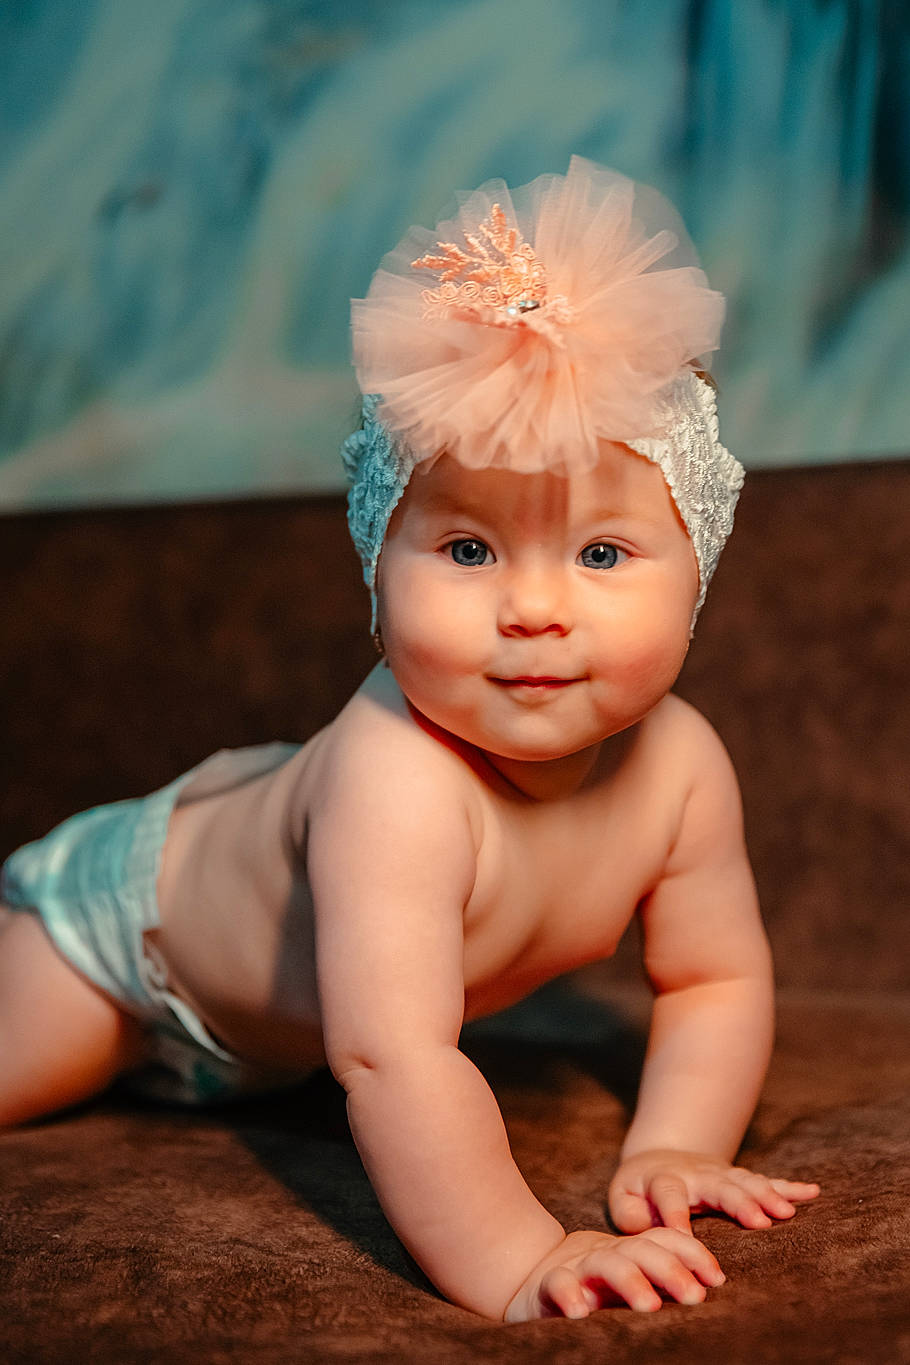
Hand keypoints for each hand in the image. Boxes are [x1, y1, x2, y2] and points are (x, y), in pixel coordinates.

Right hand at [503, 1227, 724, 1321]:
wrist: (527, 1276)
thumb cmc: (589, 1286)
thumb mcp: (626, 1281)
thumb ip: (656, 1281)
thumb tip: (706, 1292)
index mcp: (628, 1251)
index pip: (663, 1241)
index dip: (691, 1254)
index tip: (716, 1278)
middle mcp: (605, 1254)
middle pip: (640, 1250)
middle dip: (670, 1270)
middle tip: (695, 1297)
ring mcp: (576, 1268)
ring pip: (605, 1265)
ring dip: (629, 1281)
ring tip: (650, 1306)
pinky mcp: (546, 1285)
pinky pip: (558, 1285)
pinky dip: (569, 1294)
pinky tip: (582, 1312)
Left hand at [609, 1149, 820, 1234]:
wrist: (662, 1155)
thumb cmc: (640, 1189)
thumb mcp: (622, 1196)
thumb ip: (628, 1213)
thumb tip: (647, 1228)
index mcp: (665, 1179)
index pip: (669, 1194)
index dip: (676, 1216)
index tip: (684, 1238)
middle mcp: (697, 1173)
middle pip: (719, 1185)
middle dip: (740, 1202)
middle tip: (760, 1221)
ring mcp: (722, 1174)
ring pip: (747, 1182)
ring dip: (768, 1195)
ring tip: (788, 1212)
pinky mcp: (740, 1179)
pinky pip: (767, 1181)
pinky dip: (790, 1187)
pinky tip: (813, 1192)